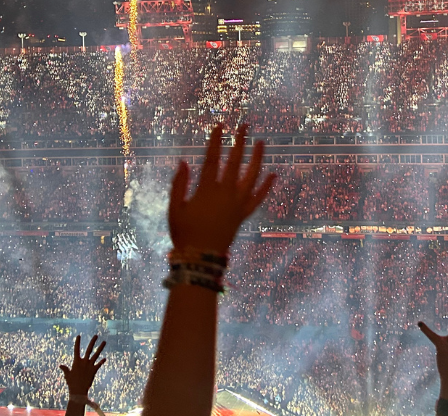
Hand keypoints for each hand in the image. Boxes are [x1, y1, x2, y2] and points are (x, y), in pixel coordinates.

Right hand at [59, 335, 105, 396]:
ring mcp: (89, 365)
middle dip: (93, 342)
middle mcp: (84, 362)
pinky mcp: (94, 371)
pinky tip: (105, 358)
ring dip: (100, 348)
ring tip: (104, 342)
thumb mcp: (67, 375)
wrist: (78, 391)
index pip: (76, 349)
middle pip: (89, 349)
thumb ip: (65, 369)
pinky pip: (99, 364)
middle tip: (96, 335)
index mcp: (76, 361)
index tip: (78, 336)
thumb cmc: (71, 383)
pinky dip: (102, 361)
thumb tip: (60, 365)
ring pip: (96, 354)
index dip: (77, 342)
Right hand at [169, 124, 275, 251]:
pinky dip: (267, 186)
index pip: (212, 159)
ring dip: (257, 158)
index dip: (215, 142)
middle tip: (244, 126)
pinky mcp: (244, 214)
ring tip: (261, 143)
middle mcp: (226, 193)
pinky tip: (273, 174)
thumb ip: (179, 184)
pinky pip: (258, 198)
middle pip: (235, 162)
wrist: (201, 257)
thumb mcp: (174, 208)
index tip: (219, 126)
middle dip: (239, 142)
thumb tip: (184, 163)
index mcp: (207, 190)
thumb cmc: (184, 233)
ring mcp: (237, 203)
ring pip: (251, 176)